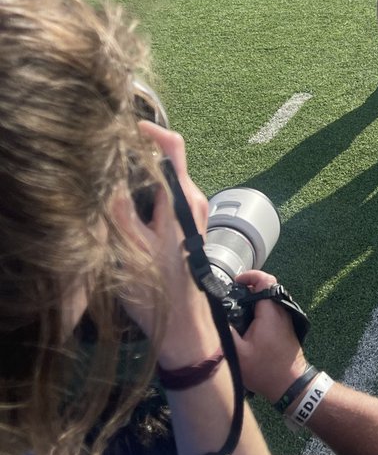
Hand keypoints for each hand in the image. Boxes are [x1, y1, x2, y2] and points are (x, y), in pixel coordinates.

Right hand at [112, 122, 216, 366]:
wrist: (184, 327)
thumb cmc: (158, 290)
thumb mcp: (129, 246)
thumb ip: (120, 206)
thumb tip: (110, 172)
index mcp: (182, 199)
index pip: (173, 147)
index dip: (151, 131)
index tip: (125, 128)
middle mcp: (193, 201)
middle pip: (166, 163)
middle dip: (138, 157)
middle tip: (107, 160)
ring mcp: (192, 215)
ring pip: (164, 183)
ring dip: (140, 179)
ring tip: (111, 185)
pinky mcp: (186, 229)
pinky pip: (166, 200)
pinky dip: (146, 197)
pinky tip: (124, 211)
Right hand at [233, 271, 307, 402]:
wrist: (289, 384)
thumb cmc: (265, 370)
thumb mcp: (239, 354)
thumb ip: (227, 332)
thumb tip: (215, 316)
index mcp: (270, 312)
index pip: (265, 280)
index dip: (250, 276)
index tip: (236, 281)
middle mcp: (280, 311)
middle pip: (266, 287)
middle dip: (249, 288)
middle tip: (233, 295)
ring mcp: (285, 318)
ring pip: (269, 299)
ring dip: (255, 299)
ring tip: (237, 308)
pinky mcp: (285, 327)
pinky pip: (272, 310)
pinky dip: (260, 309)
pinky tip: (248, 322)